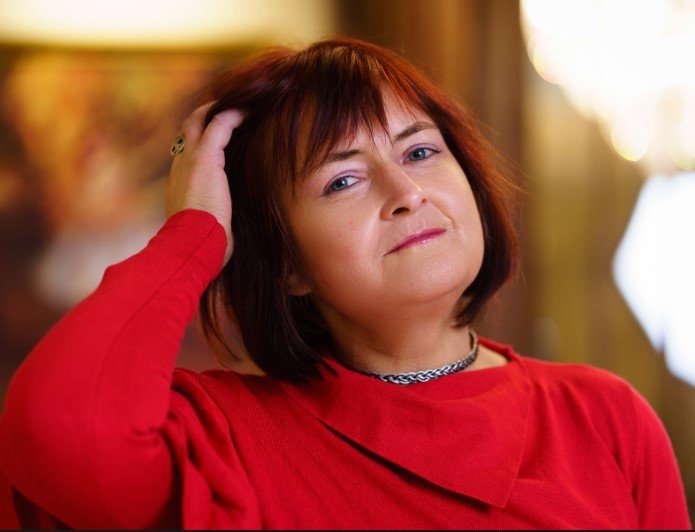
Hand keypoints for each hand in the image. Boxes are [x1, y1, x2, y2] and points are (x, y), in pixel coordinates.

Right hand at [165, 104, 243, 264]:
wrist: (191, 247)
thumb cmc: (203, 247)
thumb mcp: (210, 231)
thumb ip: (219, 224)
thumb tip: (235, 237)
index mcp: (180, 187)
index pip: (187, 156)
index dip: (201, 143)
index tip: (219, 139)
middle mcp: (179, 169)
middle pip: (186, 132)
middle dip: (204, 118)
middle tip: (226, 112)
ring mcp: (188, 161)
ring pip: (197, 123)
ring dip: (217, 111)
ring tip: (239, 106)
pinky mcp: (204, 158)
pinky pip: (218, 126)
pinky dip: (233, 116)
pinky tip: (248, 111)